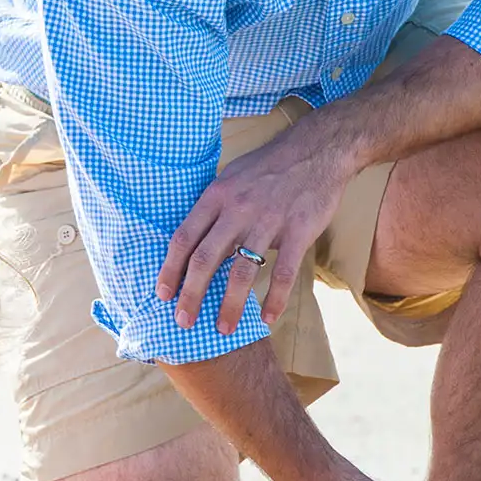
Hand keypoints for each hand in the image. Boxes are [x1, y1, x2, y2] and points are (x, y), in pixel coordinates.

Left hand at [156, 118, 349, 335]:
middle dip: (191, 295)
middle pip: (206, 259)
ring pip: (242, 272)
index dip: (170, 269)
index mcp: (217, 196)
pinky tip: (266, 318)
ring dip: (230, 305)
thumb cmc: (269, 166)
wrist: (317, 150)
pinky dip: (275, 299)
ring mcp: (269, 221)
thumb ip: (211, 206)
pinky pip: (285, 273)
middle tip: (183, 322)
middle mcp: (238, 209)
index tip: (162, 294)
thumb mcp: (231, 176)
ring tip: (223, 330)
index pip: (184, 238)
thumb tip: (190, 236)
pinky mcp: (299, 231)